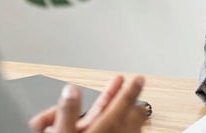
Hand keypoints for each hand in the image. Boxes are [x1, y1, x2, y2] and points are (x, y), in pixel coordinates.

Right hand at [29, 75, 147, 132]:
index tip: (138, 79)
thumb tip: (71, 90)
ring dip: (133, 119)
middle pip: (132, 117)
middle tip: (138, 90)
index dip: (130, 89)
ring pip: (132, 130)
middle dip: (133, 102)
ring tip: (138, 110)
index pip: (123, 103)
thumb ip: (67, 112)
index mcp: (104, 130)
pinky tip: (129, 132)